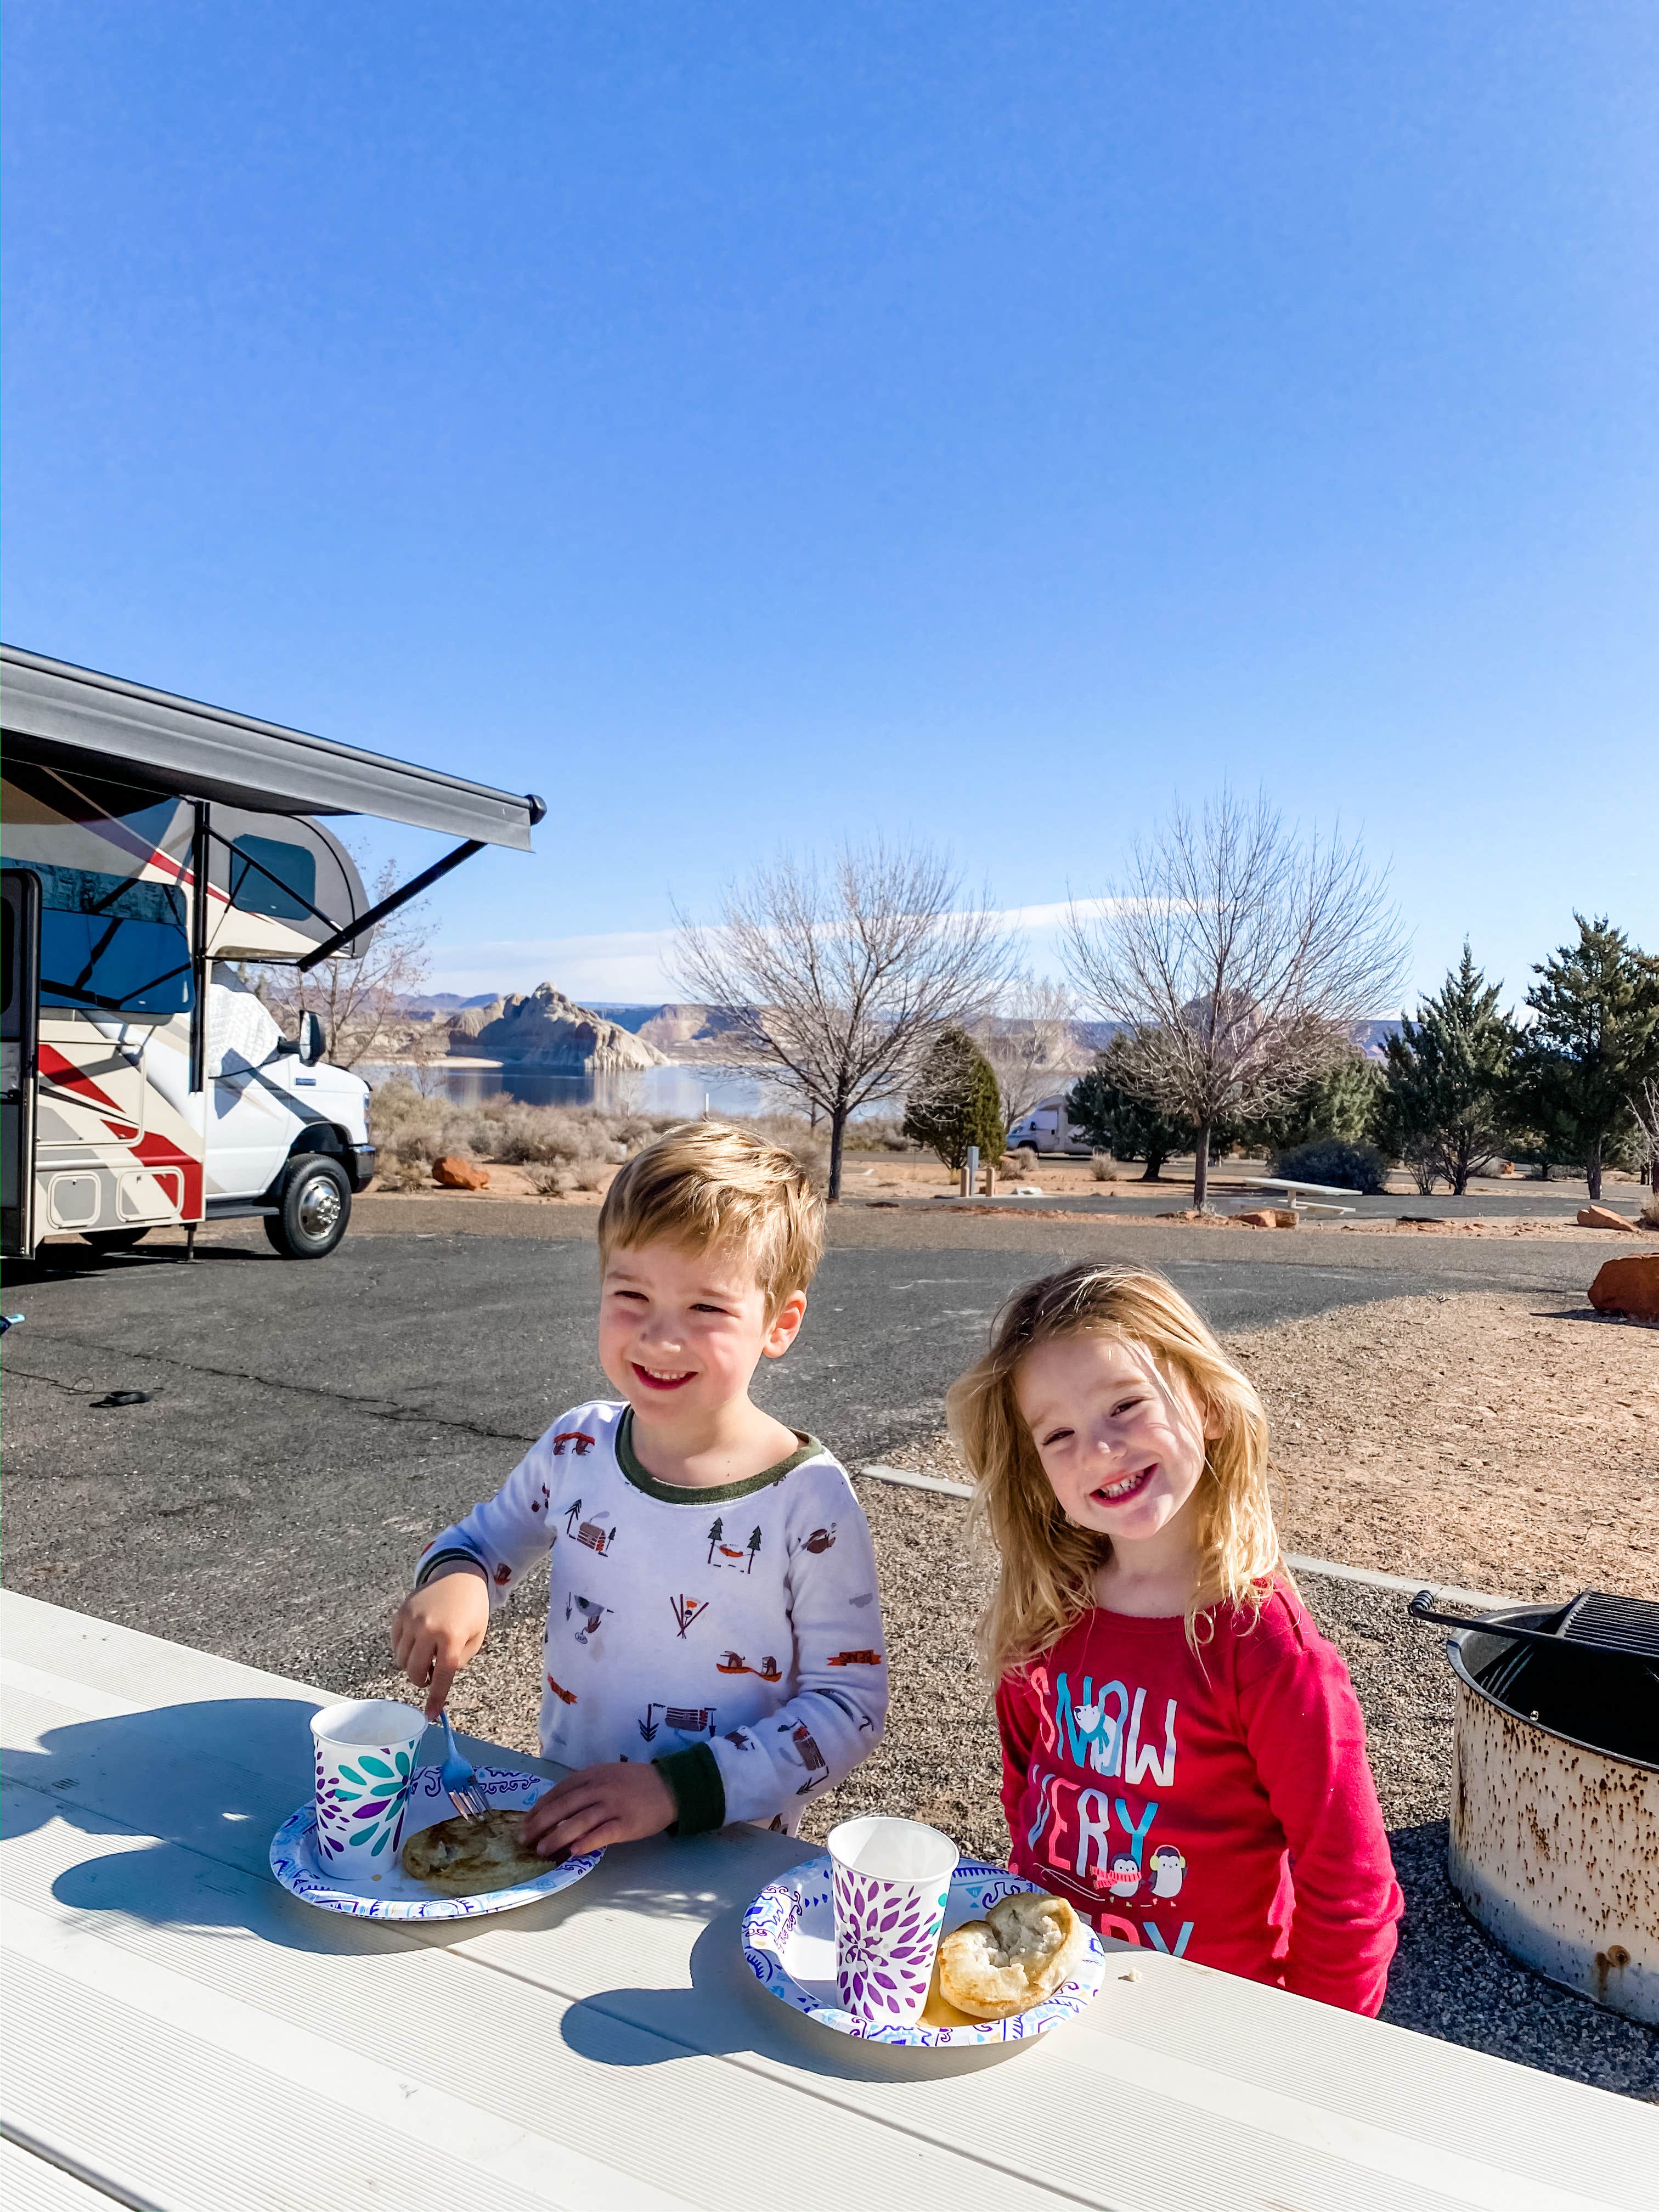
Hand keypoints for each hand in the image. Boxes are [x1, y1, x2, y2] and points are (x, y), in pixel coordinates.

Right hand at [389, 1565, 489, 1718]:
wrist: (459, 1575)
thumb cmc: (472, 1609)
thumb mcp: (476, 1637)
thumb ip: (458, 1660)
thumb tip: (437, 1680)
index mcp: (452, 1636)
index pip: (442, 1676)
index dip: (436, 1699)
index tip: (430, 1715)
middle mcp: (428, 1629)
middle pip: (415, 1672)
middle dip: (422, 1680)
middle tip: (431, 1673)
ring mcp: (411, 1620)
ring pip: (402, 1661)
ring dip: (412, 1665)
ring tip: (427, 1653)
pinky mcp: (400, 1613)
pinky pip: (395, 1644)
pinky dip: (404, 1650)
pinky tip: (418, 1641)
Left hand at [521, 1761, 675, 1856]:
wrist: (671, 1786)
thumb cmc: (636, 1783)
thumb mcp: (607, 1774)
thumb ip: (585, 1786)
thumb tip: (558, 1806)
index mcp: (592, 1774)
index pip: (559, 1791)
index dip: (539, 1808)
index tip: (525, 1823)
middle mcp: (600, 1788)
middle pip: (564, 1806)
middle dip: (541, 1823)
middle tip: (525, 1839)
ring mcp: (613, 1805)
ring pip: (579, 1821)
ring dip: (557, 1836)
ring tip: (542, 1850)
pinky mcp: (627, 1823)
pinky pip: (603, 1833)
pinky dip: (587, 1842)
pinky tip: (573, 1852)